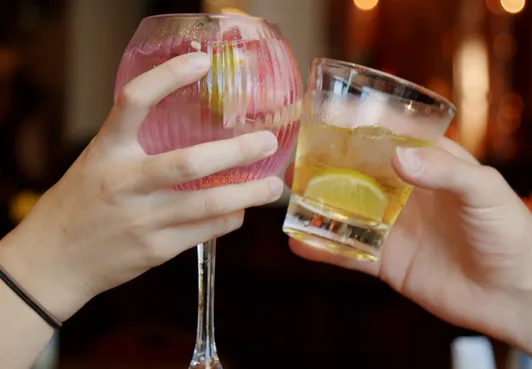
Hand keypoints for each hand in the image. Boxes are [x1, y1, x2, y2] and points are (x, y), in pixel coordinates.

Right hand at [0, 52, 284, 321]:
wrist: (55, 260)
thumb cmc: (84, 202)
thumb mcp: (100, 162)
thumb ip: (138, 146)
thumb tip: (197, 127)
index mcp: (108, 151)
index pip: (133, 102)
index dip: (166, 78)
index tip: (200, 63)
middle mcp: (125, 182)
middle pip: (189, 163)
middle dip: (237, 152)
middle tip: (268, 142)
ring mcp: (142, 219)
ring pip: (208, 204)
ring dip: (248, 194)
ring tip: (273, 186)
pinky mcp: (156, 249)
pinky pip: (205, 230)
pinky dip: (230, 218)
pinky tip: (240, 210)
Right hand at [285, 137, 531, 337]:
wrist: (517, 294)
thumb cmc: (510, 232)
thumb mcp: (485, 190)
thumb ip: (444, 171)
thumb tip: (399, 157)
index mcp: (432, 166)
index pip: (390, 138)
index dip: (360, 126)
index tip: (325, 116)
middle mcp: (408, 193)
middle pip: (360, 173)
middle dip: (327, 164)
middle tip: (294, 156)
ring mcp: (396, 229)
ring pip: (348, 212)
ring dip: (318, 204)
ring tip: (286, 194)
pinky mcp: (390, 263)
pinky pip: (350, 254)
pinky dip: (325, 249)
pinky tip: (298, 243)